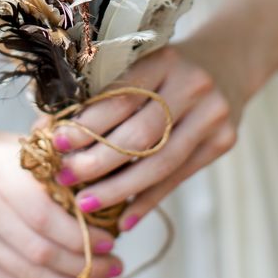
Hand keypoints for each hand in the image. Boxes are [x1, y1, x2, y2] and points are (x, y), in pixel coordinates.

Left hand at [49, 40, 246, 229]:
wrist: (229, 61)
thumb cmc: (168, 66)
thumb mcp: (142, 64)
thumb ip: (104, 93)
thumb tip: (48, 130)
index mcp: (164, 60)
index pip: (121, 98)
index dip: (87, 124)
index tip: (56, 143)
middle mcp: (193, 86)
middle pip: (140, 135)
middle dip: (97, 162)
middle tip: (64, 179)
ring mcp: (213, 115)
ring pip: (160, 163)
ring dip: (119, 189)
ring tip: (86, 205)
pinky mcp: (223, 142)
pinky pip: (179, 177)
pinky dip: (149, 199)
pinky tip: (125, 218)